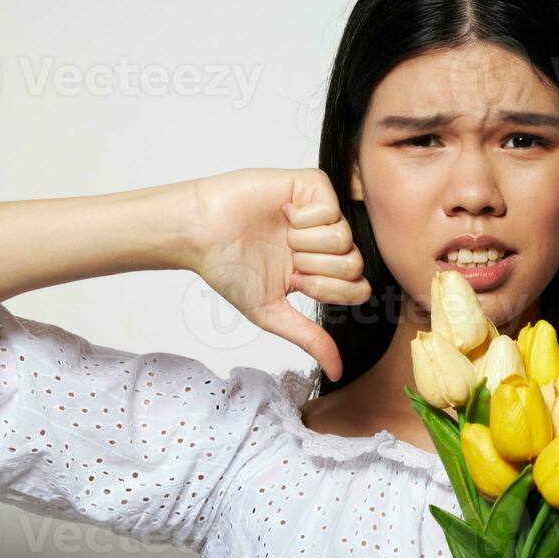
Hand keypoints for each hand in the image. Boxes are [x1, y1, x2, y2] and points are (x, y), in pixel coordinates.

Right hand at [184, 167, 369, 379]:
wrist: (200, 233)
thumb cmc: (229, 269)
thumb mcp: (272, 313)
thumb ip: (309, 338)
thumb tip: (337, 371)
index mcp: (321, 270)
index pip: (358, 288)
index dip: (328, 290)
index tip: (296, 281)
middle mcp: (326, 242)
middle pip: (354, 264)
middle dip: (315, 267)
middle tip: (288, 258)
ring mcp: (322, 213)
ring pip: (344, 237)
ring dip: (305, 243)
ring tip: (282, 236)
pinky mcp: (312, 185)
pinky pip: (331, 207)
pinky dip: (303, 217)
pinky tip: (282, 214)